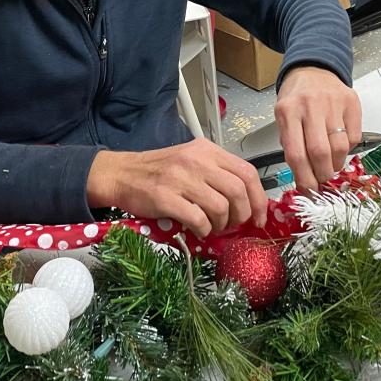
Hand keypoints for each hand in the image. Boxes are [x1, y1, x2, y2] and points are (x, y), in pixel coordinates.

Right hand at [87, 138, 268, 238]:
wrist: (121, 174)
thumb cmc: (158, 171)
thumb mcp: (191, 160)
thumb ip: (218, 174)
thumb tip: (246, 202)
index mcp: (207, 150)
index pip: (247, 172)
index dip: (258, 199)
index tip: (258, 217)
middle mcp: (196, 160)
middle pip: (238, 191)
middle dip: (241, 215)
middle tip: (233, 224)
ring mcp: (180, 178)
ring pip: (220, 207)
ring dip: (221, 224)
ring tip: (212, 227)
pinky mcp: (165, 197)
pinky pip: (198, 219)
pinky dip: (203, 230)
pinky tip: (197, 230)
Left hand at [274, 67, 361, 192]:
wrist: (313, 69)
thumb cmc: (296, 98)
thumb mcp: (283, 117)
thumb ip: (291, 143)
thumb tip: (304, 177)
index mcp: (287, 111)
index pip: (296, 153)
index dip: (304, 178)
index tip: (308, 190)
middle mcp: (310, 105)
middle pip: (320, 152)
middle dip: (322, 174)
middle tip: (321, 180)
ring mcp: (333, 102)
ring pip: (340, 147)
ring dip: (336, 164)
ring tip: (330, 165)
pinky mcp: (352, 102)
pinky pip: (354, 137)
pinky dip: (348, 149)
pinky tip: (339, 146)